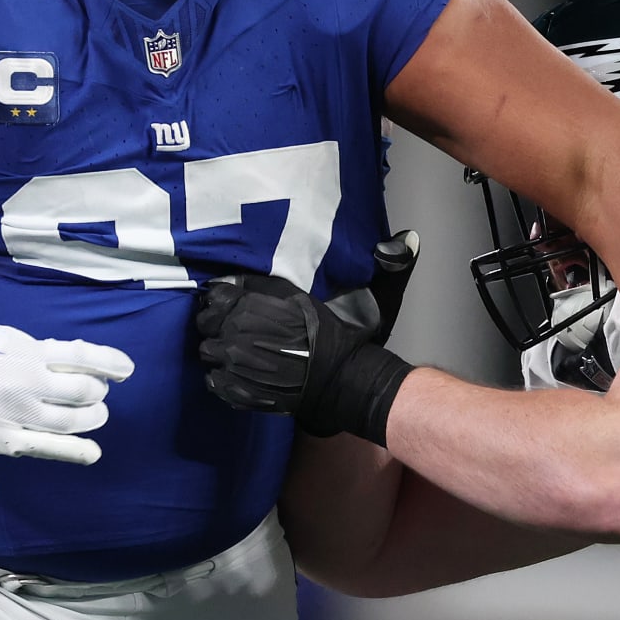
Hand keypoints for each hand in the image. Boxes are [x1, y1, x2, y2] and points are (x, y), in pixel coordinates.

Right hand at [0, 320, 134, 464]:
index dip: (110, 362)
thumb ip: (42, 350)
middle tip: (97, 393)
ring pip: (73, 421)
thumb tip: (79, 359)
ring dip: (93, 417)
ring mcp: (18, 415)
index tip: (127, 369)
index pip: (82, 355)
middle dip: (98, 392)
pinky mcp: (7, 440)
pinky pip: (49, 448)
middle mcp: (27, 384)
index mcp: (28, 353)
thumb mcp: (7, 339)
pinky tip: (92, 452)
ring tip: (94, 414)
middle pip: (83, 391)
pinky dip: (76, 451)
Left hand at [196, 231, 418, 443]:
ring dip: (218, 350)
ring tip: (236, 351)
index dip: (222, 297)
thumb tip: (414, 228)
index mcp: (261, 302)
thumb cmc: (345, 339)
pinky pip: (214, 381)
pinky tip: (238, 374)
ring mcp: (236, 363)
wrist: (345, 384)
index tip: (230, 301)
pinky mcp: (238, 390)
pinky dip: (221, 378)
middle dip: (216, 322)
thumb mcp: (357, 293)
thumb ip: (369, 263)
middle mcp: (242, 330)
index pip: (218, 293)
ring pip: (207, 351)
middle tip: (233, 326)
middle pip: (205, 321)